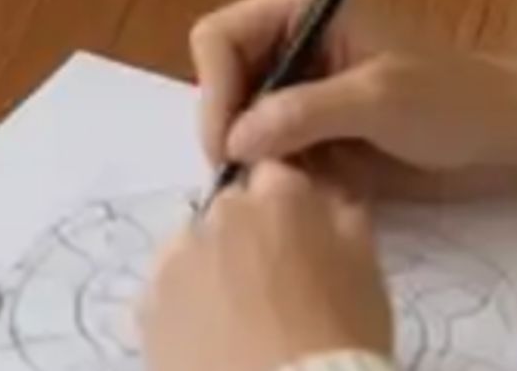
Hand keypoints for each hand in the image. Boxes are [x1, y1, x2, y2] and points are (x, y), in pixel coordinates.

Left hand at [140, 163, 390, 370]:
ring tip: (239, 322)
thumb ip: (344, 217)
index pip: (276, 175)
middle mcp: (222, 210)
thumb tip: (329, 191)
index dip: (287, 210)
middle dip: (249, 238)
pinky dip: (185, 309)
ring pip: (195, 249)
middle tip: (272, 290)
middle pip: (232, 210)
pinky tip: (210, 342)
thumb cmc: (342, 339)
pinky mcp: (150, 302)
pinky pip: (167, 293)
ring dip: (214, 271)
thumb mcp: (366, 273)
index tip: (298, 243)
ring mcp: (179, 255)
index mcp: (280, 193)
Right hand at [196, 0, 516, 200]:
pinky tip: (298, 196)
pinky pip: (272, 151)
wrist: (509, 139)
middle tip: (244, 181)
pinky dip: (275, 175)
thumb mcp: (378, 100)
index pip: (220, 37)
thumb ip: (302, 114)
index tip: (226, 149)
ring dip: (251, 156)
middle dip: (228, 126)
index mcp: (303, 6)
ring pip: (242, 120)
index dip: (214, 89)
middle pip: (224, 79)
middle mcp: (295, 41)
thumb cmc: (452, 101)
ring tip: (276, 191)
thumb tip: (234, 140)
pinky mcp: (318, 130)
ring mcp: (304, 88)